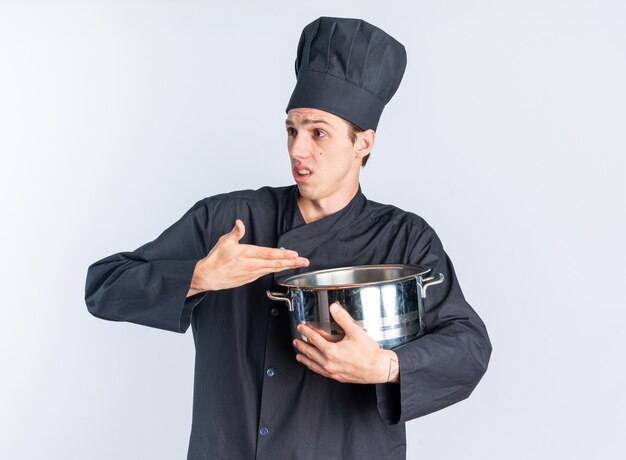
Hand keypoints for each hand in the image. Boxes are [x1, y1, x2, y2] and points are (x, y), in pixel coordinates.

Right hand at [187, 219, 308, 294]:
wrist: (208, 277)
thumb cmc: (216, 259)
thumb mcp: (224, 242)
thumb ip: (235, 232)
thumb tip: (239, 223)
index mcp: (246, 254)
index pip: (268, 254)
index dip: (282, 255)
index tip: (294, 254)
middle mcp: (251, 265)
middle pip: (275, 264)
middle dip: (291, 263)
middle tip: (304, 262)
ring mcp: (251, 273)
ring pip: (272, 269)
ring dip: (287, 267)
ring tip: (298, 264)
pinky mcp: (250, 278)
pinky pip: (266, 273)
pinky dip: (276, 270)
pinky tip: (283, 268)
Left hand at [293, 302, 399, 383]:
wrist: (378, 368)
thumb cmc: (369, 352)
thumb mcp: (355, 331)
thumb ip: (342, 318)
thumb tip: (334, 307)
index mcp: (331, 351)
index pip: (314, 339)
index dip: (306, 332)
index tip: (301, 327)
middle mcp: (329, 363)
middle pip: (310, 352)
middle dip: (302, 346)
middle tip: (296, 341)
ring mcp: (332, 372)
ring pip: (313, 365)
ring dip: (305, 359)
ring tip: (299, 356)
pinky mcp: (337, 377)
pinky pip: (321, 372)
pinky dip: (314, 368)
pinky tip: (314, 366)